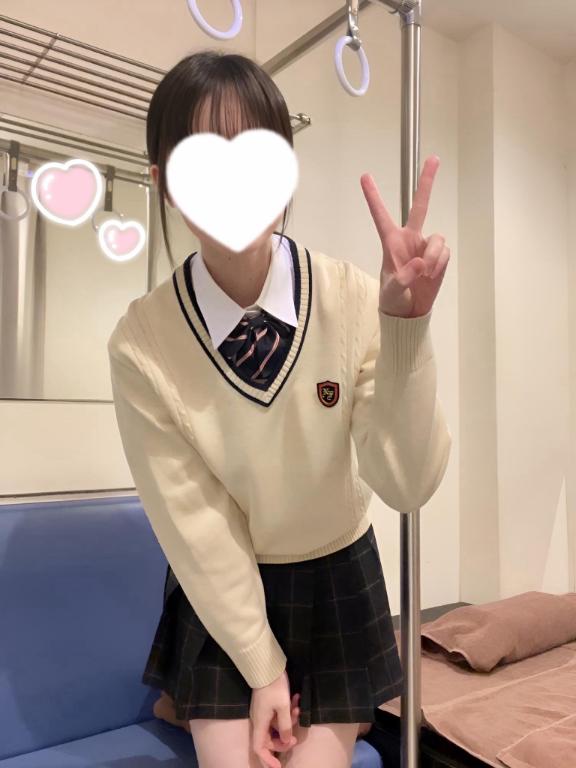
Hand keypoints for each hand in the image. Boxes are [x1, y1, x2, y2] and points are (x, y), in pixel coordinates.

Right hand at [250, 670, 297, 767]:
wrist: (268, 666)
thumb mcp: (283, 707)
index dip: (267, 759)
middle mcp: (260, 720)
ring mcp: (264, 712)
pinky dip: (288, 711)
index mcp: (260, 723)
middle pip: (270, 740)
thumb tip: (285, 741)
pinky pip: (278, 715)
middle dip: (284, 740)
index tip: (278, 766)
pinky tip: (297, 700)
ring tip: (298, 709)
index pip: (259, 748)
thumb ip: (285, 726)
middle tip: (296, 738)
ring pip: (277, 726)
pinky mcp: (269, 704)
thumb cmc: (274, 686)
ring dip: (289, 722)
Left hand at [360, 156, 450, 318]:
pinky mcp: (439, 256)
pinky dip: (439, 264)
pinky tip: (431, 275)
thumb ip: (404, 277)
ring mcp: (425, 246)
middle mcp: (410, 238)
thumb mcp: (393, 290)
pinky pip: (444, 253)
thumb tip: (421, 264)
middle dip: (427, 182)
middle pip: (420, 205)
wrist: (409, 311)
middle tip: (434, 158)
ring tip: (425, 273)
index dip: (373, 197)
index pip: (381, 215)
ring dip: (433, 256)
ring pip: (437, 238)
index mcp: (391, 242)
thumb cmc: (393, 297)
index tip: (364, 176)